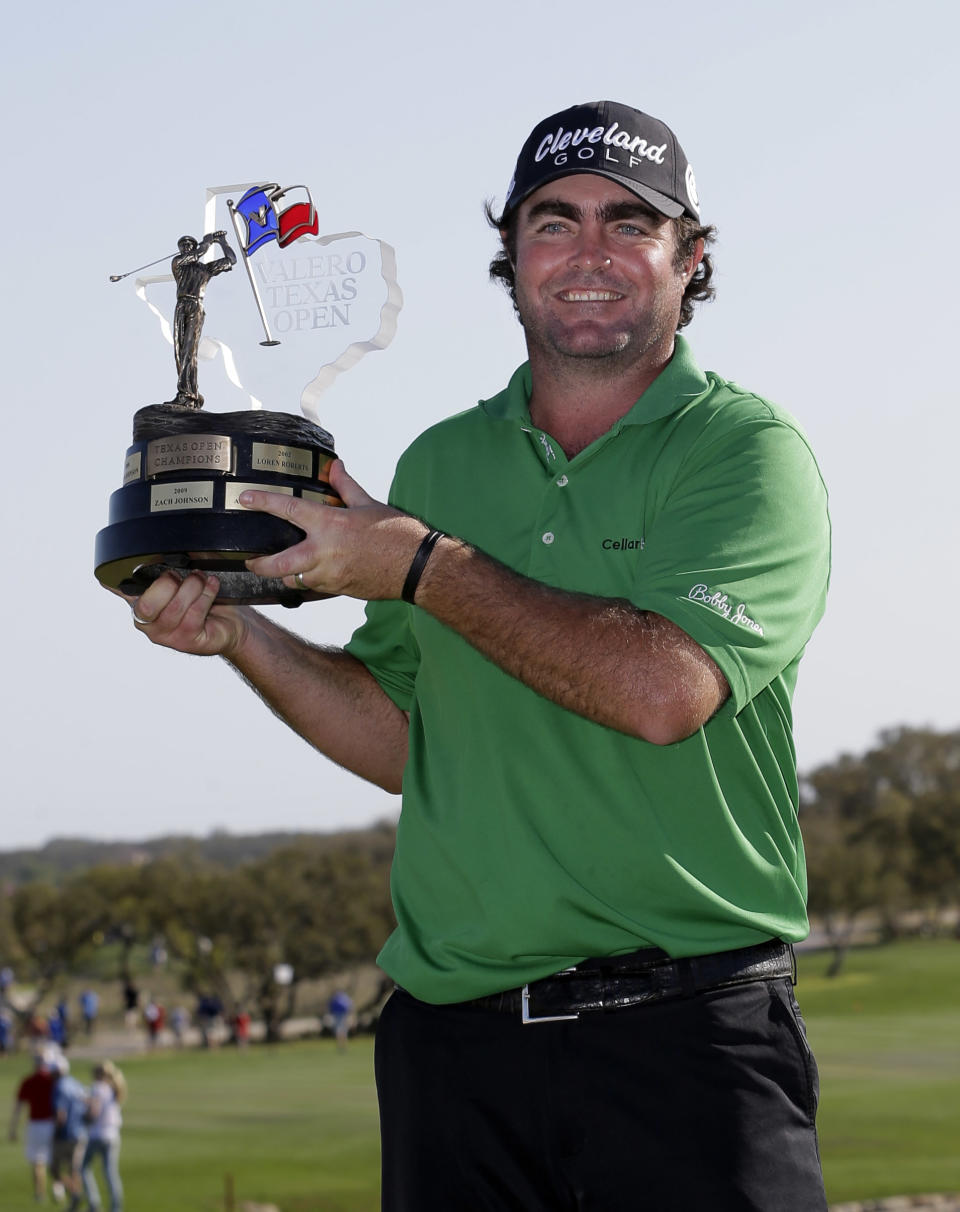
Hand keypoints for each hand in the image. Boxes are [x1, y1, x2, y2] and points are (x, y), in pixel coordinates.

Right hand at [127, 570, 248, 656]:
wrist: (232, 624)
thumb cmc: (205, 599)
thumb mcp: (186, 575)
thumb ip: (169, 561)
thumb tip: (163, 544)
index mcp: (141, 600)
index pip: (120, 591)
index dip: (115, 582)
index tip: (123, 570)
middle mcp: (148, 622)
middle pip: (145, 605)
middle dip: (168, 583)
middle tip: (181, 576)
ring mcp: (167, 635)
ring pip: (175, 607)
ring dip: (193, 586)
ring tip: (203, 580)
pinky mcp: (188, 641)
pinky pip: (195, 614)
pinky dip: (207, 595)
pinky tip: (212, 588)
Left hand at [241, 461, 427, 599]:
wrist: (417, 567)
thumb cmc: (396, 533)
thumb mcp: (368, 504)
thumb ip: (346, 486)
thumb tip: (336, 467)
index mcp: (329, 525)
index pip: (287, 509)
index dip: (262, 502)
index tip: (245, 499)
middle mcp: (324, 553)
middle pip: (277, 565)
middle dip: (259, 565)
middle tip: (250, 561)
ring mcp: (330, 576)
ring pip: (295, 580)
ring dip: (287, 575)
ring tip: (283, 569)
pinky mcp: (339, 590)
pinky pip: (315, 588)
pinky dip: (310, 581)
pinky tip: (312, 574)